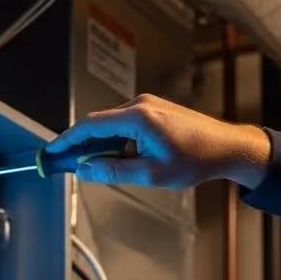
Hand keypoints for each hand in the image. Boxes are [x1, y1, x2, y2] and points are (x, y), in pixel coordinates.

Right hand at [47, 94, 271, 188]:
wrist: (229, 147)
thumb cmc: (196, 160)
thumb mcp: (151, 174)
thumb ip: (114, 171)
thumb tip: (85, 170)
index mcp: (137, 118)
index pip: (90, 126)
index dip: (66, 140)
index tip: (51, 151)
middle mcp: (140, 105)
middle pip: (98, 124)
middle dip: (80, 145)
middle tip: (65, 164)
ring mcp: (148, 105)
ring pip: (112, 125)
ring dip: (101, 144)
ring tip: (95, 167)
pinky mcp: (155, 110)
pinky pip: (125, 124)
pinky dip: (115, 139)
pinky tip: (118, 157)